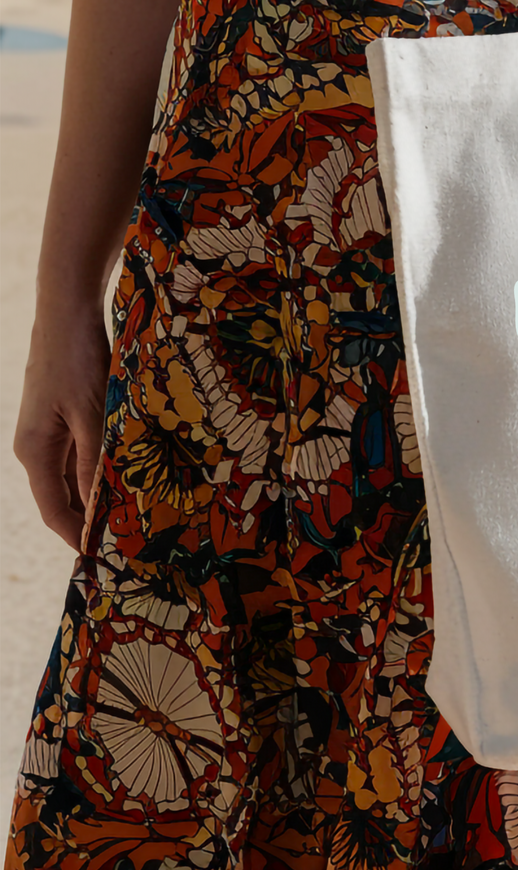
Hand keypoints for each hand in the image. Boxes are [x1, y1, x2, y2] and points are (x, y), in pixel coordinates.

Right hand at [13, 305, 111, 550]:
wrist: (66, 312)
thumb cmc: (79, 360)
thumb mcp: (93, 413)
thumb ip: (96, 460)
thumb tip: (100, 505)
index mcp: (35, 451)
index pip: (55, 509)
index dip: (77, 535)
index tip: (102, 557)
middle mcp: (36, 445)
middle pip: (62, 495)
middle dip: (89, 518)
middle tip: (124, 540)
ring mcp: (47, 429)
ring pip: (73, 474)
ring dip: (97, 492)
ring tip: (129, 513)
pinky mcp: (61, 413)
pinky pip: (79, 452)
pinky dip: (99, 466)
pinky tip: (124, 472)